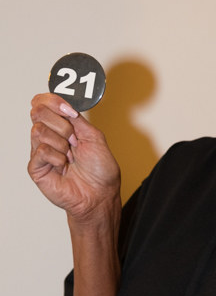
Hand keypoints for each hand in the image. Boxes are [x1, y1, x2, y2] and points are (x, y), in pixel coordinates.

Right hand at [28, 93, 120, 221]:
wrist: (99, 195)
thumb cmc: (100, 171)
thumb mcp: (94, 137)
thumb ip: (78, 119)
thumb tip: (65, 105)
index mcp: (61, 126)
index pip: (44, 103)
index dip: (52, 100)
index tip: (68, 110)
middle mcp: (49, 136)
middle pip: (38, 112)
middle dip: (62, 125)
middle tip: (74, 140)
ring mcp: (41, 151)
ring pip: (39, 130)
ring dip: (61, 143)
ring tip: (70, 157)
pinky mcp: (36, 167)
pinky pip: (41, 150)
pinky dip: (57, 157)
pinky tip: (63, 167)